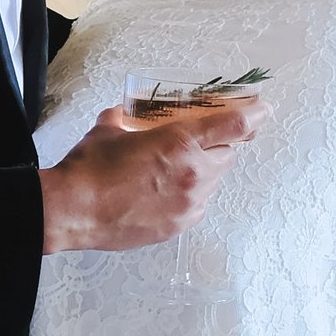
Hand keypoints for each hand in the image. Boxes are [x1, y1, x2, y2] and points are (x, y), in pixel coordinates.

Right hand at [38, 97, 261, 253]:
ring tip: (169, 171)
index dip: (255, 115)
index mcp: (180, 142)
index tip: (264, 110)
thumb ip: (125, 118)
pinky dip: (188, 196)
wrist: (72, 211)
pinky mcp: (178, 225)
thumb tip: (124, 114)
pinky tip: (161, 193)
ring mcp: (188, 204)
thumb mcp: (109, 129)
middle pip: (227, 154)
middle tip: (196, 142)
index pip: (234, 125)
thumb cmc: (89, 169)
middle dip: (217, 146)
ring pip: (212, 182)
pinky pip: (196, 205)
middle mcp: (193, 173)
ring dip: (201, 172)